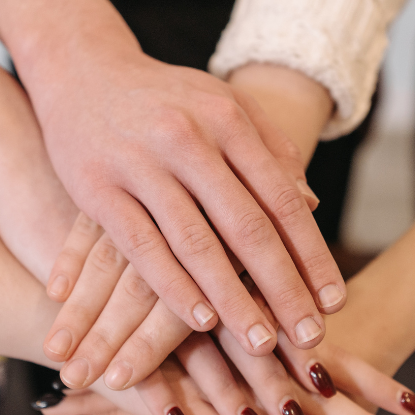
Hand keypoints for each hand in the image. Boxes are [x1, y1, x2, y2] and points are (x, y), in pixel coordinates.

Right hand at [35, 41, 345, 356]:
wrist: (81, 69)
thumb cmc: (164, 98)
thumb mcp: (222, 105)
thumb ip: (269, 148)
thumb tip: (311, 204)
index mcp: (227, 119)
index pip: (280, 198)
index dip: (311, 254)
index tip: (333, 302)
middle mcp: (188, 139)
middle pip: (246, 227)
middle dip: (282, 288)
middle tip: (309, 338)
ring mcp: (140, 164)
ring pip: (196, 243)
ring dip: (232, 301)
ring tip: (261, 345)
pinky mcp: (98, 189)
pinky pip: (142, 247)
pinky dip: (173, 287)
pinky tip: (199, 322)